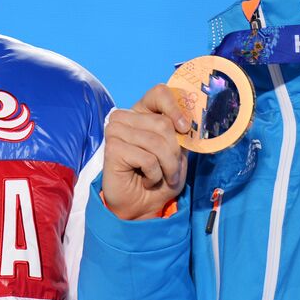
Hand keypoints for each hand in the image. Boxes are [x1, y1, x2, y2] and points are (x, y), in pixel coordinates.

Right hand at [101, 85, 190, 220]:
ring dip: (167, 166)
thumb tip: (188, 121)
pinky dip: (154, 174)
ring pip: (156, 142)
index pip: (158, 93)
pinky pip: (147, 158)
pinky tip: (146, 179)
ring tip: (161, 177)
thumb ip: (180, 133)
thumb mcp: (177, 152)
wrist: (142, 205)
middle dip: (174, 152)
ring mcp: (115, 131)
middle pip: (163, 123)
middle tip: (171, 169)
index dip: (175, 108)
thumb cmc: (159, 178)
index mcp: (142, 113)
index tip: (184, 128)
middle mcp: (125, 118)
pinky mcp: (112, 148)